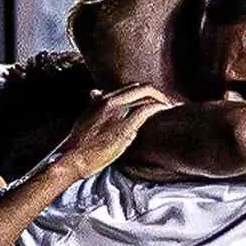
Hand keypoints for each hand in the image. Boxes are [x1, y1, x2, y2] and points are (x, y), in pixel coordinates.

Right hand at [56, 84, 173, 179]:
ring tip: (173, 109)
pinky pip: (146, 110)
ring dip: (163, 101)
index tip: (156, 100)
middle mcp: (110, 101)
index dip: (146, 93)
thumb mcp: (85, 117)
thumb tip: (95, 93)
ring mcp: (117, 112)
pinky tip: (168, 112)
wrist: (72, 157)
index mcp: (102, 99)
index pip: (131, 88)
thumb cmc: (79, 143)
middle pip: (141, 88)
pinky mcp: (123, 127)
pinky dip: (160, 107)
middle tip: (169, 104)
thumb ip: (94, 104)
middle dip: (158, 94)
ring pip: (146, 96)